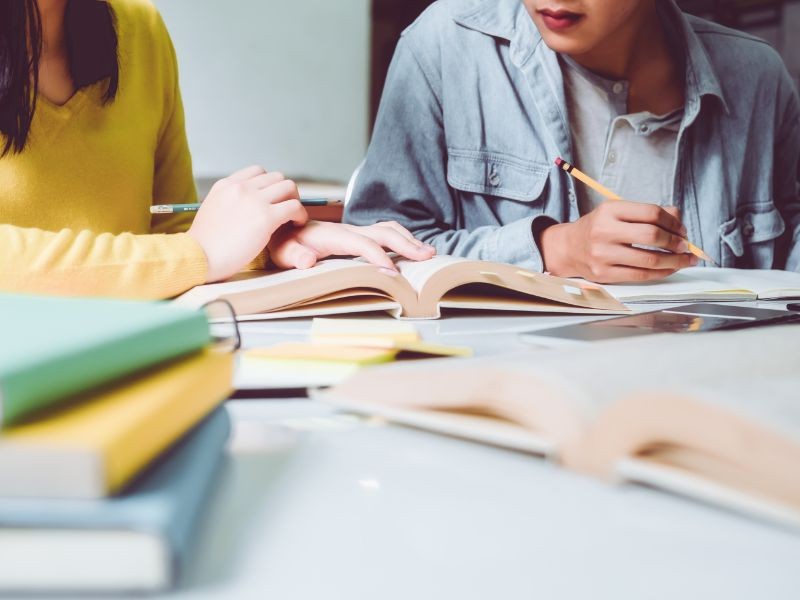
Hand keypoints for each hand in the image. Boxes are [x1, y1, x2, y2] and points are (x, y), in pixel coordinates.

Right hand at [188, 166, 307, 281]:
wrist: (198, 257)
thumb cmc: (204, 244)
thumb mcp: (212, 211)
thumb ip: (229, 203)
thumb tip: (241, 207)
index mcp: (226, 184)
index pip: (258, 172)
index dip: (270, 185)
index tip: (272, 200)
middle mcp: (241, 187)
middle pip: (277, 177)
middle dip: (285, 192)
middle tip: (286, 210)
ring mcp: (254, 200)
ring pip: (289, 187)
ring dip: (294, 201)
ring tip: (292, 218)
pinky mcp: (266, 217)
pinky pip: (294, 207)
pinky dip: (300, 215)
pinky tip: (296, 225)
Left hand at [267, 220, 435, 271]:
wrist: (280, 228)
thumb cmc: (283, 243)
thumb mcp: (282, 252)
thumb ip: (294, 256)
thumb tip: (308, 260)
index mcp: (334, 235)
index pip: (362, 244)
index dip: (378, 257)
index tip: (393, 274)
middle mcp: (348, 230)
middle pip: (384, 232)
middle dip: (406, 245)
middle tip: (428, 257)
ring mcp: (354, 232)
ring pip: (388, 230)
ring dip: (408, 240)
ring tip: (428, 253)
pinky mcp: (356, 236)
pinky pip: (383, 234)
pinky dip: (401, 239)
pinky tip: (411, 249)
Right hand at [539, 201, 698, 282]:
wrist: (569, 248)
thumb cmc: (598, 228)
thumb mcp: (618, 212)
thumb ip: (647, 213)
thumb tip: (678, 220)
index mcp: (609, 210)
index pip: (651, 213)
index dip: (672, 222)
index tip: (682, 230)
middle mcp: (604, 231)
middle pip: (651, 236)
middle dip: (675, 242)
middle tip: (685, 246)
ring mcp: (603, 255)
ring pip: (649, 259)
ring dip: (674, 261)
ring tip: (685, 260)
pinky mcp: (604, 274)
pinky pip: (641, 275)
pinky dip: (661, 273)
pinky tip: (670, 269)